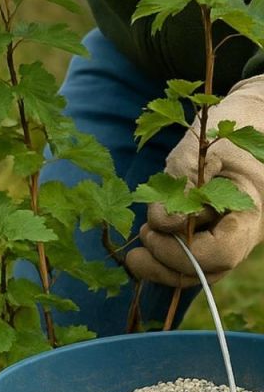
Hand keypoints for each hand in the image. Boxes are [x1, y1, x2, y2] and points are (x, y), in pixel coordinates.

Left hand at [127, 76, 263, 285]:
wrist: (249, 119)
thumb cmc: (229, 128)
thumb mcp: (202, 147)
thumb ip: (182, 181)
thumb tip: (163, 222)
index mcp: (250, 213)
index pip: (221, 252)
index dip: (183, 252)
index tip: (152, 230)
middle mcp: (243, 234)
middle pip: (206, 271)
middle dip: (165, 262)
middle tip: (141, 235)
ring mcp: (227, 238)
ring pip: (195, 272)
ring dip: (160, 264)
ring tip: (141, 236)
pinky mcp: (209, 236)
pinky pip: (188, 260)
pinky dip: (163, 257)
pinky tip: (143, 244)